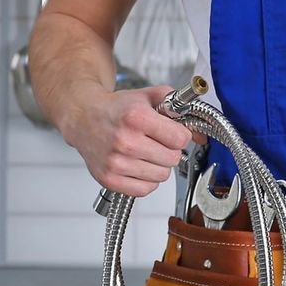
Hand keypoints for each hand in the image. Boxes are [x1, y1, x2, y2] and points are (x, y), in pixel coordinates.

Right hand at [63, 83, 194, 197]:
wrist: (83, 117)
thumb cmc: (116, 108)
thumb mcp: (148, 96)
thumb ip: (178, 108)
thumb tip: (201, 134)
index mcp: (136, 117)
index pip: (180, 139)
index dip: (180, 135)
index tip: (172, 132)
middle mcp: (125, 141)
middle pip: (172, 159)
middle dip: (169, 149)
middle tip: (156, 141)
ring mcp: (116, 162)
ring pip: (161, 176)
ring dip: (158, 165)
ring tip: (145, 152)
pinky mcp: (109, 179)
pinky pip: (145, 189)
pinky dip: (146, 180)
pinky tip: (137, 165)